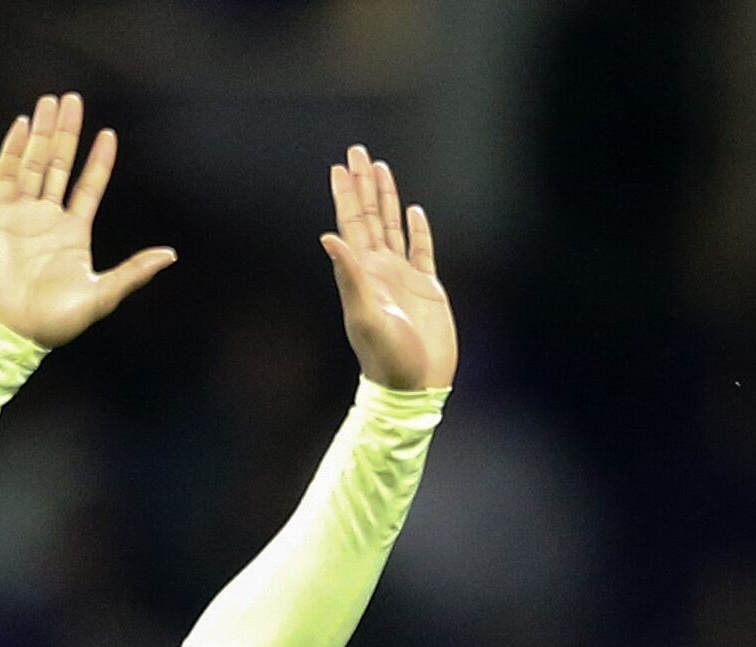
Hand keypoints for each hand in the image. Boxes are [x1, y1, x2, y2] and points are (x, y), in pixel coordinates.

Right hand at [0, 92, 175, 348]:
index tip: (108, 134)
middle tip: (73, 99)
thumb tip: (170, 255)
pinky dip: (12, 151)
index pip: (88, 187)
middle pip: (59, 165)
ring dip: (42, 134)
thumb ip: (133, 272)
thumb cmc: (55, 321)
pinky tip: (22, 126)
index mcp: (73, 233)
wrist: (11, 331)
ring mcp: (21, 216)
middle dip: (66, 133)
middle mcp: (47, 219)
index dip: (99, 162)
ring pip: (32, 164)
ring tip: (50, 102)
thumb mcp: (102, 294)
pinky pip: (4, 177)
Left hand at [321, 146, 457, 390]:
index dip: (345, 195)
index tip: (339, 166)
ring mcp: (403, 277)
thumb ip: (349, 276)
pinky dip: (418, 230)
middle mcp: (379, 270)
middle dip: (363, 184)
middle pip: (370, 217)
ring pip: (392, 227)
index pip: (351, 224)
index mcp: (362, 274)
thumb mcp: (365, 315)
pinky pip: (422, 250)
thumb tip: (328, 237)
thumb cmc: (387, 358)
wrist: (414, 386)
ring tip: (381, 169)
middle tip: (357, 151)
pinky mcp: (427, 288)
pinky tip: (413, 212)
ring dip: (386, 198)